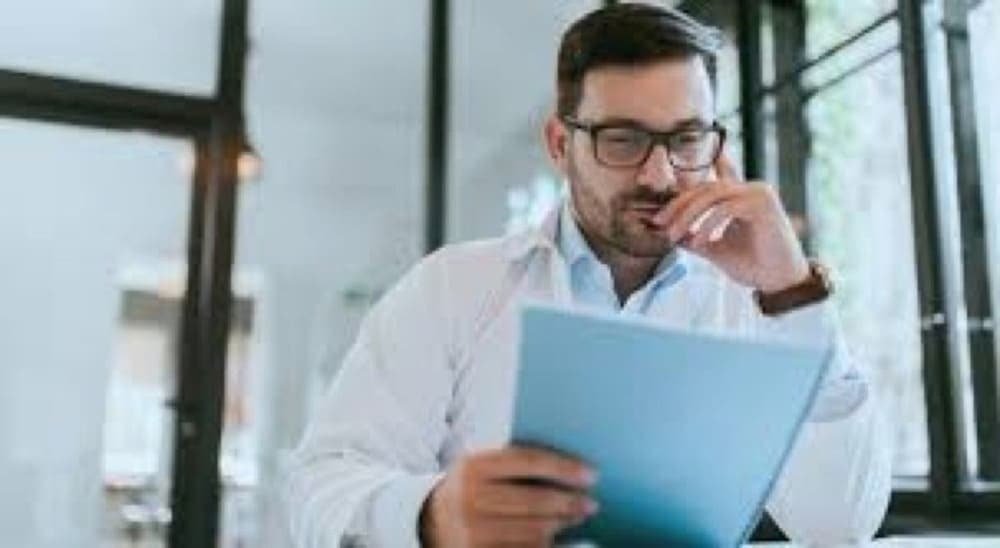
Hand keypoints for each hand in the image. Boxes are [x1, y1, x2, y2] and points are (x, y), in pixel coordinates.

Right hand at [420, 447, 598, 547]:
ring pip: (532, 532)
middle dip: (568, 502)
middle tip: (591, 503)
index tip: (591, 474)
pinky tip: (561, 542)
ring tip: (577, 517)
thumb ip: (515, 462)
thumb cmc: (472, 488)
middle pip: (533, 501)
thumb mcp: (482, 467)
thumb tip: (571, 467)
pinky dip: (547, 547)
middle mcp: (469, 499)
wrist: (430, 522)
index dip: (563, 468)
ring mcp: (471, 532)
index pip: (526, 461)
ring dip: (561, 526)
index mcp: (473, 466)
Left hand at [650, 153, 809, 292]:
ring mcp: (758, 193)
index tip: (659, 215)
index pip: (706, 186)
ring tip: (673, 235)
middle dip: (678, 206)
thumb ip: (694, 237)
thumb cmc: (753, 266)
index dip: (681, 196)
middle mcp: (750, 189)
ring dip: (688, 215)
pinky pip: (726, 208)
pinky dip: (708, 224)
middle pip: (705, 188)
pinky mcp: (762, 204)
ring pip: (713, 195)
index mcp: (740, 197)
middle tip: (659, 224)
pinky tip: (697, 241)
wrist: (780, 283)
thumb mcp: (715, 250)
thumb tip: (669, 232)